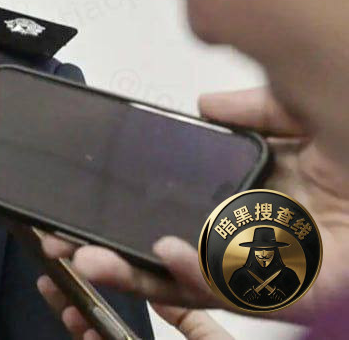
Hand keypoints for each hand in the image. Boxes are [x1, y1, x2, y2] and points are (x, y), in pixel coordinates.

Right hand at [38, 87, 348, 325]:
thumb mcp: (308, 102)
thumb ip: (256, 106)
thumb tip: (203, 109)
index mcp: (277, 194)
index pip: (195, 212)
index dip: (142, 217)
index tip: (96, 212)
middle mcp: (283, 232)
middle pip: (188, 256)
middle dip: (124, 257)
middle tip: (71, 247)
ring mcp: (299, 260)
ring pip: (209, 282)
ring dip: (145, 276)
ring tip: (95, 261)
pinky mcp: (320, 283)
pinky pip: (254, 291)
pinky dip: (205, 275)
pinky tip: (169, 255)